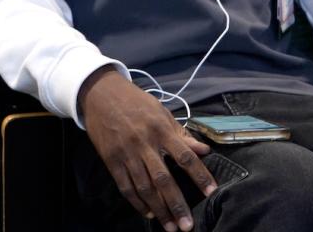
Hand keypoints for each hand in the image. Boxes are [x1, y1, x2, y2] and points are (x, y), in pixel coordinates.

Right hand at [79, 67, 215, 231]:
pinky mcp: (111, 160)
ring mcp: (126, 153)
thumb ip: (182, 134)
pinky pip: (125, 186)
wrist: (100, 94)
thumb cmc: (136, 103)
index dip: (199, 175)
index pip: (185, 156)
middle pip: (163, 179)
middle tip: (187, 225)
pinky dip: (137, 202)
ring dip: (158, 209)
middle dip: (176, 204)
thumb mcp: (162, 112)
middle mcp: (144, 143)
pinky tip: (148, 213)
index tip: (211, 192)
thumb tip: (204, 150)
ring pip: (144, 187)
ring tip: (170, 226)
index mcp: (160, 129)